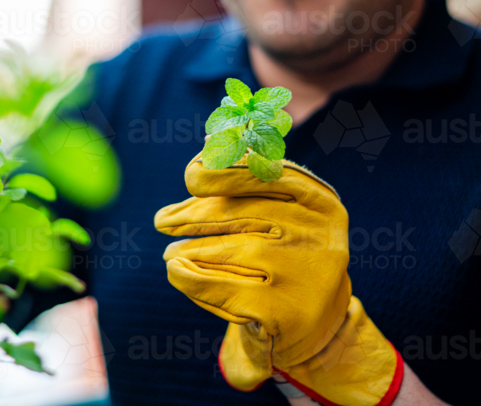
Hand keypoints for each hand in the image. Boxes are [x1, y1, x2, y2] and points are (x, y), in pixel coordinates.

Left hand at [155, 153, 402, 405]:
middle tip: (162, 221)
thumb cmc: (288, 254)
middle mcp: (315, 234)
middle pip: (238, 214)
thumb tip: (202, 157)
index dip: (220, 172)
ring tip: (170, 253)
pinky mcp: (280, 310)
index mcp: (319, 202)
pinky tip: (176, 271)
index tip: (191, 175)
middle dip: (192, 216)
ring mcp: (300, 273)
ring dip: (188, 250)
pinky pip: (219, 287)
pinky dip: (189, 278)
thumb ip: (250, 182)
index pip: (261, 175)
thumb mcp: (286, 215)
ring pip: (225, 251)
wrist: (316, 323)